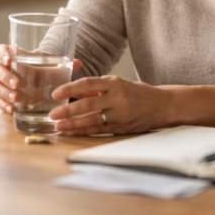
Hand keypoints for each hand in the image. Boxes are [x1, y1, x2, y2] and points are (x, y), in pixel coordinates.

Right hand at [0, 44, 82, 113]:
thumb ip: (61, 64)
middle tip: (17, 84)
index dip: (2, 54)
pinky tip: (11, 109)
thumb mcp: (47, 67)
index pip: (0, 49)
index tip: (9, 60)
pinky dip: (2, 104)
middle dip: (5, 77)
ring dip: (4, 92)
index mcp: (10, 54)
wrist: (31, 83)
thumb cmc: (37, 71)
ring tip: (16, 99)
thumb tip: (78, 63)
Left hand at [48, 76, 168, 134]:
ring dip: (73, 124)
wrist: (162, 105)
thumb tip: (74, 90)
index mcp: (115, 83)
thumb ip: (96, 88)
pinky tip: (72, 132)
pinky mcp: (122, 127)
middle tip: (52, 114)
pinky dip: (84, 131)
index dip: (70, 88)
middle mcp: (117, 98)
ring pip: (92, 120)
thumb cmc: (138, 92)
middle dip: (68, 110)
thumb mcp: (118, 84)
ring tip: (58, 126)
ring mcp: (120, 114)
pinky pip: (100, 130)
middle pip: (88, 104)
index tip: (56, 94)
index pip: (88, 83)